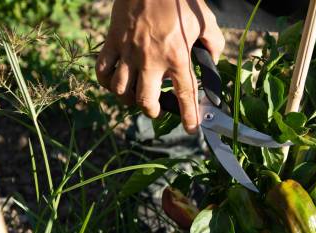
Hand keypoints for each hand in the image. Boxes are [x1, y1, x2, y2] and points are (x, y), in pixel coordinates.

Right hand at [96, 0, 224, 132]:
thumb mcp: (206, 20)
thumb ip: (213, 44)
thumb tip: (213, 59)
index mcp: (177, 56)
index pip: (184, 95)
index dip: (189, 116)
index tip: (192, 129)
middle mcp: (151, 59)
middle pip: (145, 101)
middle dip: (152, 112)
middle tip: (157, 109)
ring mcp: (128, 52)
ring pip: (121, 91)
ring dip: (129, 100)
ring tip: (136, 97)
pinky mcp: (112, 41)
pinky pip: (102, 70)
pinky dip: (107, 82)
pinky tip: (115, 82)